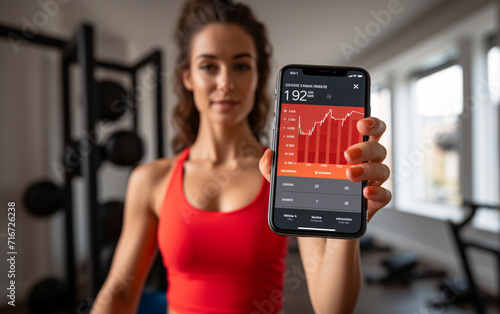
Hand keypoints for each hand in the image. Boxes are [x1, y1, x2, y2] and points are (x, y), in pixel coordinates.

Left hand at [259, 117, 390, 221]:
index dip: (369, 122)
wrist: (316, 238)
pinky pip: (385, 196)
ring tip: (349, 174)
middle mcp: (360, 167)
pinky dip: (378, 193)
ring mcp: (367, 186)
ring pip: (382, 169)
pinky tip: (365, 193)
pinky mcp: (370, 207)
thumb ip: (275, 170)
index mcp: (343, 155)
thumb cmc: (307, 204)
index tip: (359, 121)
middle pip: (376, 147)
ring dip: (368, 168)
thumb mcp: (288, 184)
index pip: (363, 131)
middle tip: (347, 153)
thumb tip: (268, 154)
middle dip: (366, 145)